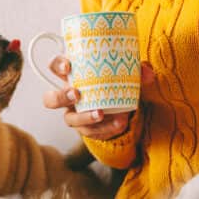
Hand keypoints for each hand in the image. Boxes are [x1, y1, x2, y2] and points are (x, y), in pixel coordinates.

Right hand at [41, 57, 155, 140]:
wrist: (120, 101)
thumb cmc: (115, 78)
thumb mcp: (125, 69)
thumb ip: (137, 69)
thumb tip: (148, 74)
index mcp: (72, 73)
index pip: (54, 66)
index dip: (57, 65)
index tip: (68, 66)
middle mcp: (68, 95)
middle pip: (50, 99)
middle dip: (60, 97)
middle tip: (76, 94)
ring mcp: (75, 114)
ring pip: (69, 120)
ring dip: (84, 118)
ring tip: (101, 114)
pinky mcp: (86, 128)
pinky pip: (90, 133)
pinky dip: (105, 129)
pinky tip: (120, 123)